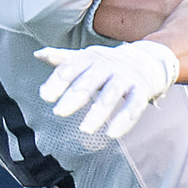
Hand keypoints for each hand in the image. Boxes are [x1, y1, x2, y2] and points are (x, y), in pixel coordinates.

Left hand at [36, 42, 179, 140]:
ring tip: (85, 129)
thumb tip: (38, 54)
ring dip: (98, 112)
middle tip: (59, 112)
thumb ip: (62, 60)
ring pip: (111, 95)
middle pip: (89, 81)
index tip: (45, 96)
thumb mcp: (85, 58)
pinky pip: (134, 105)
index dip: (57, 81)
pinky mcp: (142, 90)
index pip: (70, 68)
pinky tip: (112, 133)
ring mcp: (126, 78)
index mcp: (89, 58)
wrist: (148, 58)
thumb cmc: (107, 63)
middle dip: (74, 96)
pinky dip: (124, 120)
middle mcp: (108, 66)